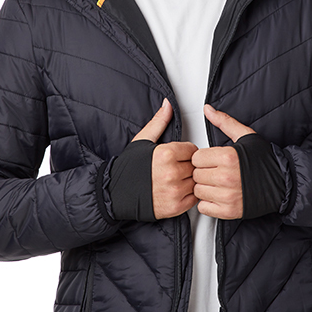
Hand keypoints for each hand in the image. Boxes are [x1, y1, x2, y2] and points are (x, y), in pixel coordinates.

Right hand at [133, 99, 198, 218]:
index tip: (178, 156)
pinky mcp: (176, 207)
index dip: (186, 152)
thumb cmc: (128, 168)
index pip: (193, 149)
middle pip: (196, 166)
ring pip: (197, 181)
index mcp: (166, 154)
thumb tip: (168, 104)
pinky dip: (189, 194)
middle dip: (189, 165)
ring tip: (176, 179)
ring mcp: (175, 191)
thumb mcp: (142, 140)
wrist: (114, 194)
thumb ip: (159, 122)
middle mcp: (171, 173)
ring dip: (190, 180)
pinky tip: (176, 190)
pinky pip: (194, 197)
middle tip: (177, 168)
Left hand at [191, 105, 254, 218]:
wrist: (283, 184)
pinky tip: (219, 195)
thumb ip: (224, 122)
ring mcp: (227, 196)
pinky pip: (204, 208)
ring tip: (218, 183)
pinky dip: (209, 203)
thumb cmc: (265, 161)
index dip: (203, 158)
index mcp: (228, 157)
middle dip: (204, 172)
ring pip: (198, 191)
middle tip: (216, 171)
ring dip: (205, 187)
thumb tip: (208, 109)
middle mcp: (226, 177)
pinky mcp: (229, 211)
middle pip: (196, 175)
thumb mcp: (246, 136)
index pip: (196, 158)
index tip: (212, 160)